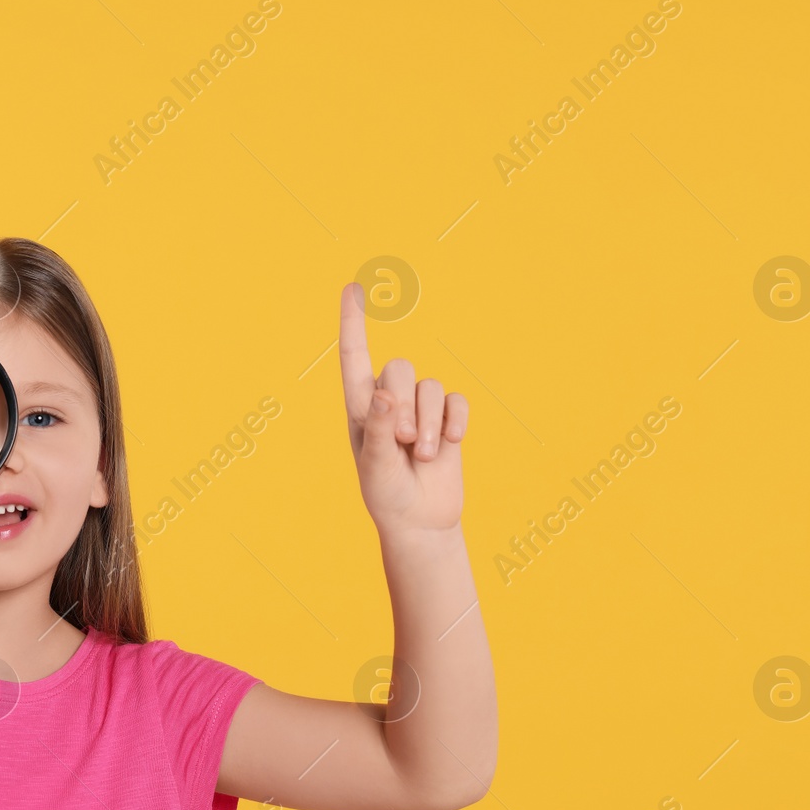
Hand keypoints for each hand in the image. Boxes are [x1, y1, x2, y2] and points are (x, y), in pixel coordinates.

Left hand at [339, 282, 468, 536]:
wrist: (420, 521)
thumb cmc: (387, 495)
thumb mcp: (374, 466)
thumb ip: (376, 429)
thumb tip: (384, 394)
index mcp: (360, 406)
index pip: (355, 356)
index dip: (353, 322)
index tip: (352, 288)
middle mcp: (390, 399)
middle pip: (400, 368)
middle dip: (406, 406)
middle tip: (404, 444)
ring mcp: (421, 408)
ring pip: (432, 386)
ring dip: (431, 422)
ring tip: (424, 456)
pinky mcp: (448, 418)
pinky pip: (457, 400)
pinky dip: (455, 422)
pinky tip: (450, 445)